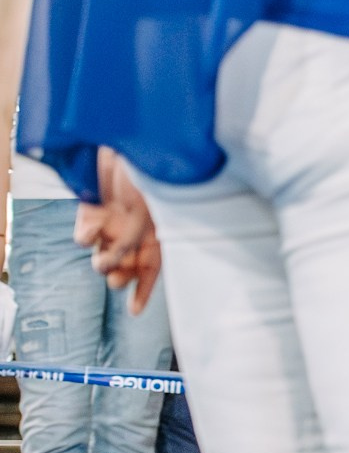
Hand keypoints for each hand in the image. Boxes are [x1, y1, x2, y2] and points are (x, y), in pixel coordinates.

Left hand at [80, 149, 161, 312]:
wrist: (128, 141)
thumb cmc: (150, 173)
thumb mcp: (150, 212)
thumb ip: (133, 241)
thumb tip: (119, 269)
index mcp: (160, 233)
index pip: (153, 269)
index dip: (144, 292)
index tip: (133, 312)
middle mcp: (135, 231)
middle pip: (126, 266)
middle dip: (120, 277)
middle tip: (117, 277)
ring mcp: (112, 222)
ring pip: (103, 256)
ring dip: (103, 264)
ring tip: (103, 262)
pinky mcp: (90, 211)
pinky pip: (85, 237)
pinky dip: (86, 240)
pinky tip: (91, 235)